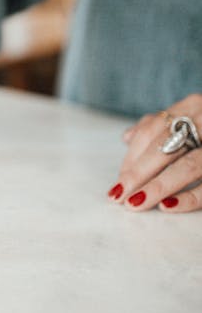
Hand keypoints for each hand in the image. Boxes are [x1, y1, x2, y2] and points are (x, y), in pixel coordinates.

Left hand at [107, 94, 201, 211]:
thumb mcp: (192, 116)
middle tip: (118, 196)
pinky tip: (169, 207)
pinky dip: (191, 198)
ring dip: (160, 187)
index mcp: (195, 105)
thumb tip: (127, 138)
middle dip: (140, 172)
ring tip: (137, 203)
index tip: (118, 181)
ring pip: (189, 166)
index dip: (133, 155)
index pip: (154, 128)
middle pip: (168, 146)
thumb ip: (161, 126)